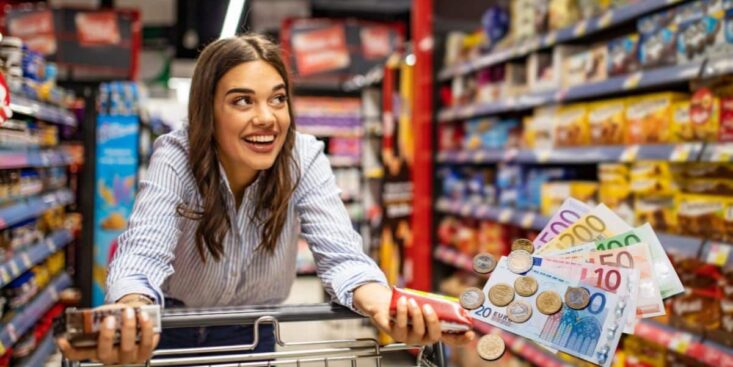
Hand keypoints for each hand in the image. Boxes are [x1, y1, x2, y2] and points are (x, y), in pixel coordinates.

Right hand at [56, 301, 158, 364]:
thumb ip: (100, 316)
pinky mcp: (145, 353)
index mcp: (95, 349)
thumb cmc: (118, 317)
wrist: (137, 315)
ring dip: (128, 328)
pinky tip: (144, 317)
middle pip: (104, 353)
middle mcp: (110, 357)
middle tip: (109, 319)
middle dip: (106, 335)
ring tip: (129, 312)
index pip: (77, 354)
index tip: (62, 339)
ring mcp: (128, 357)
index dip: (68, 349)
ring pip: (126, 348)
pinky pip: (147, 343)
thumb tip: (100, 313)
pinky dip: (146, 329)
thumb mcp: (105, 315)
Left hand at [353, 283, 474, 345]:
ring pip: (418, 331)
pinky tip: (403, 302)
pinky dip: (403, 312)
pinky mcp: (396, 334)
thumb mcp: (424, 304)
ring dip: (416, 314)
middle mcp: (424, 338)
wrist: (386, 303)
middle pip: (434, 336)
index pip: (451, 340)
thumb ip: (437, 306)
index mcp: (433, 331)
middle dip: (432, 321)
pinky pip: (402, 325)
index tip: (470, 334)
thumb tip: (453, 301)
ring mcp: (410, 338)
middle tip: (427, 307)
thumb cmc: (409, 304)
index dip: (461, 339)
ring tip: (412, 301)